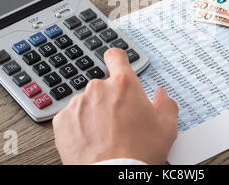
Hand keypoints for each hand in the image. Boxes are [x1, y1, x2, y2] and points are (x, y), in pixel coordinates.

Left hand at [52, 48, 177, 163]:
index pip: (115, 56)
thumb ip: (166, 105)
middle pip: (102, 85)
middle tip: (119, 120)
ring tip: (104, 134)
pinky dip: (78, 126)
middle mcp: (98, 89)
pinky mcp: (62, 121)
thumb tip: (163, 96)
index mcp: (124, 84)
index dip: (117, 60)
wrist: (114, 177)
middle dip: (109, 99)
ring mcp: (78, 104)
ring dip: (93, 112)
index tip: (117, 67)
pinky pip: (71, 117)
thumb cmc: (139, 154)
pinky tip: (90, 140)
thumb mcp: (166, 129)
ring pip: (86, 102)